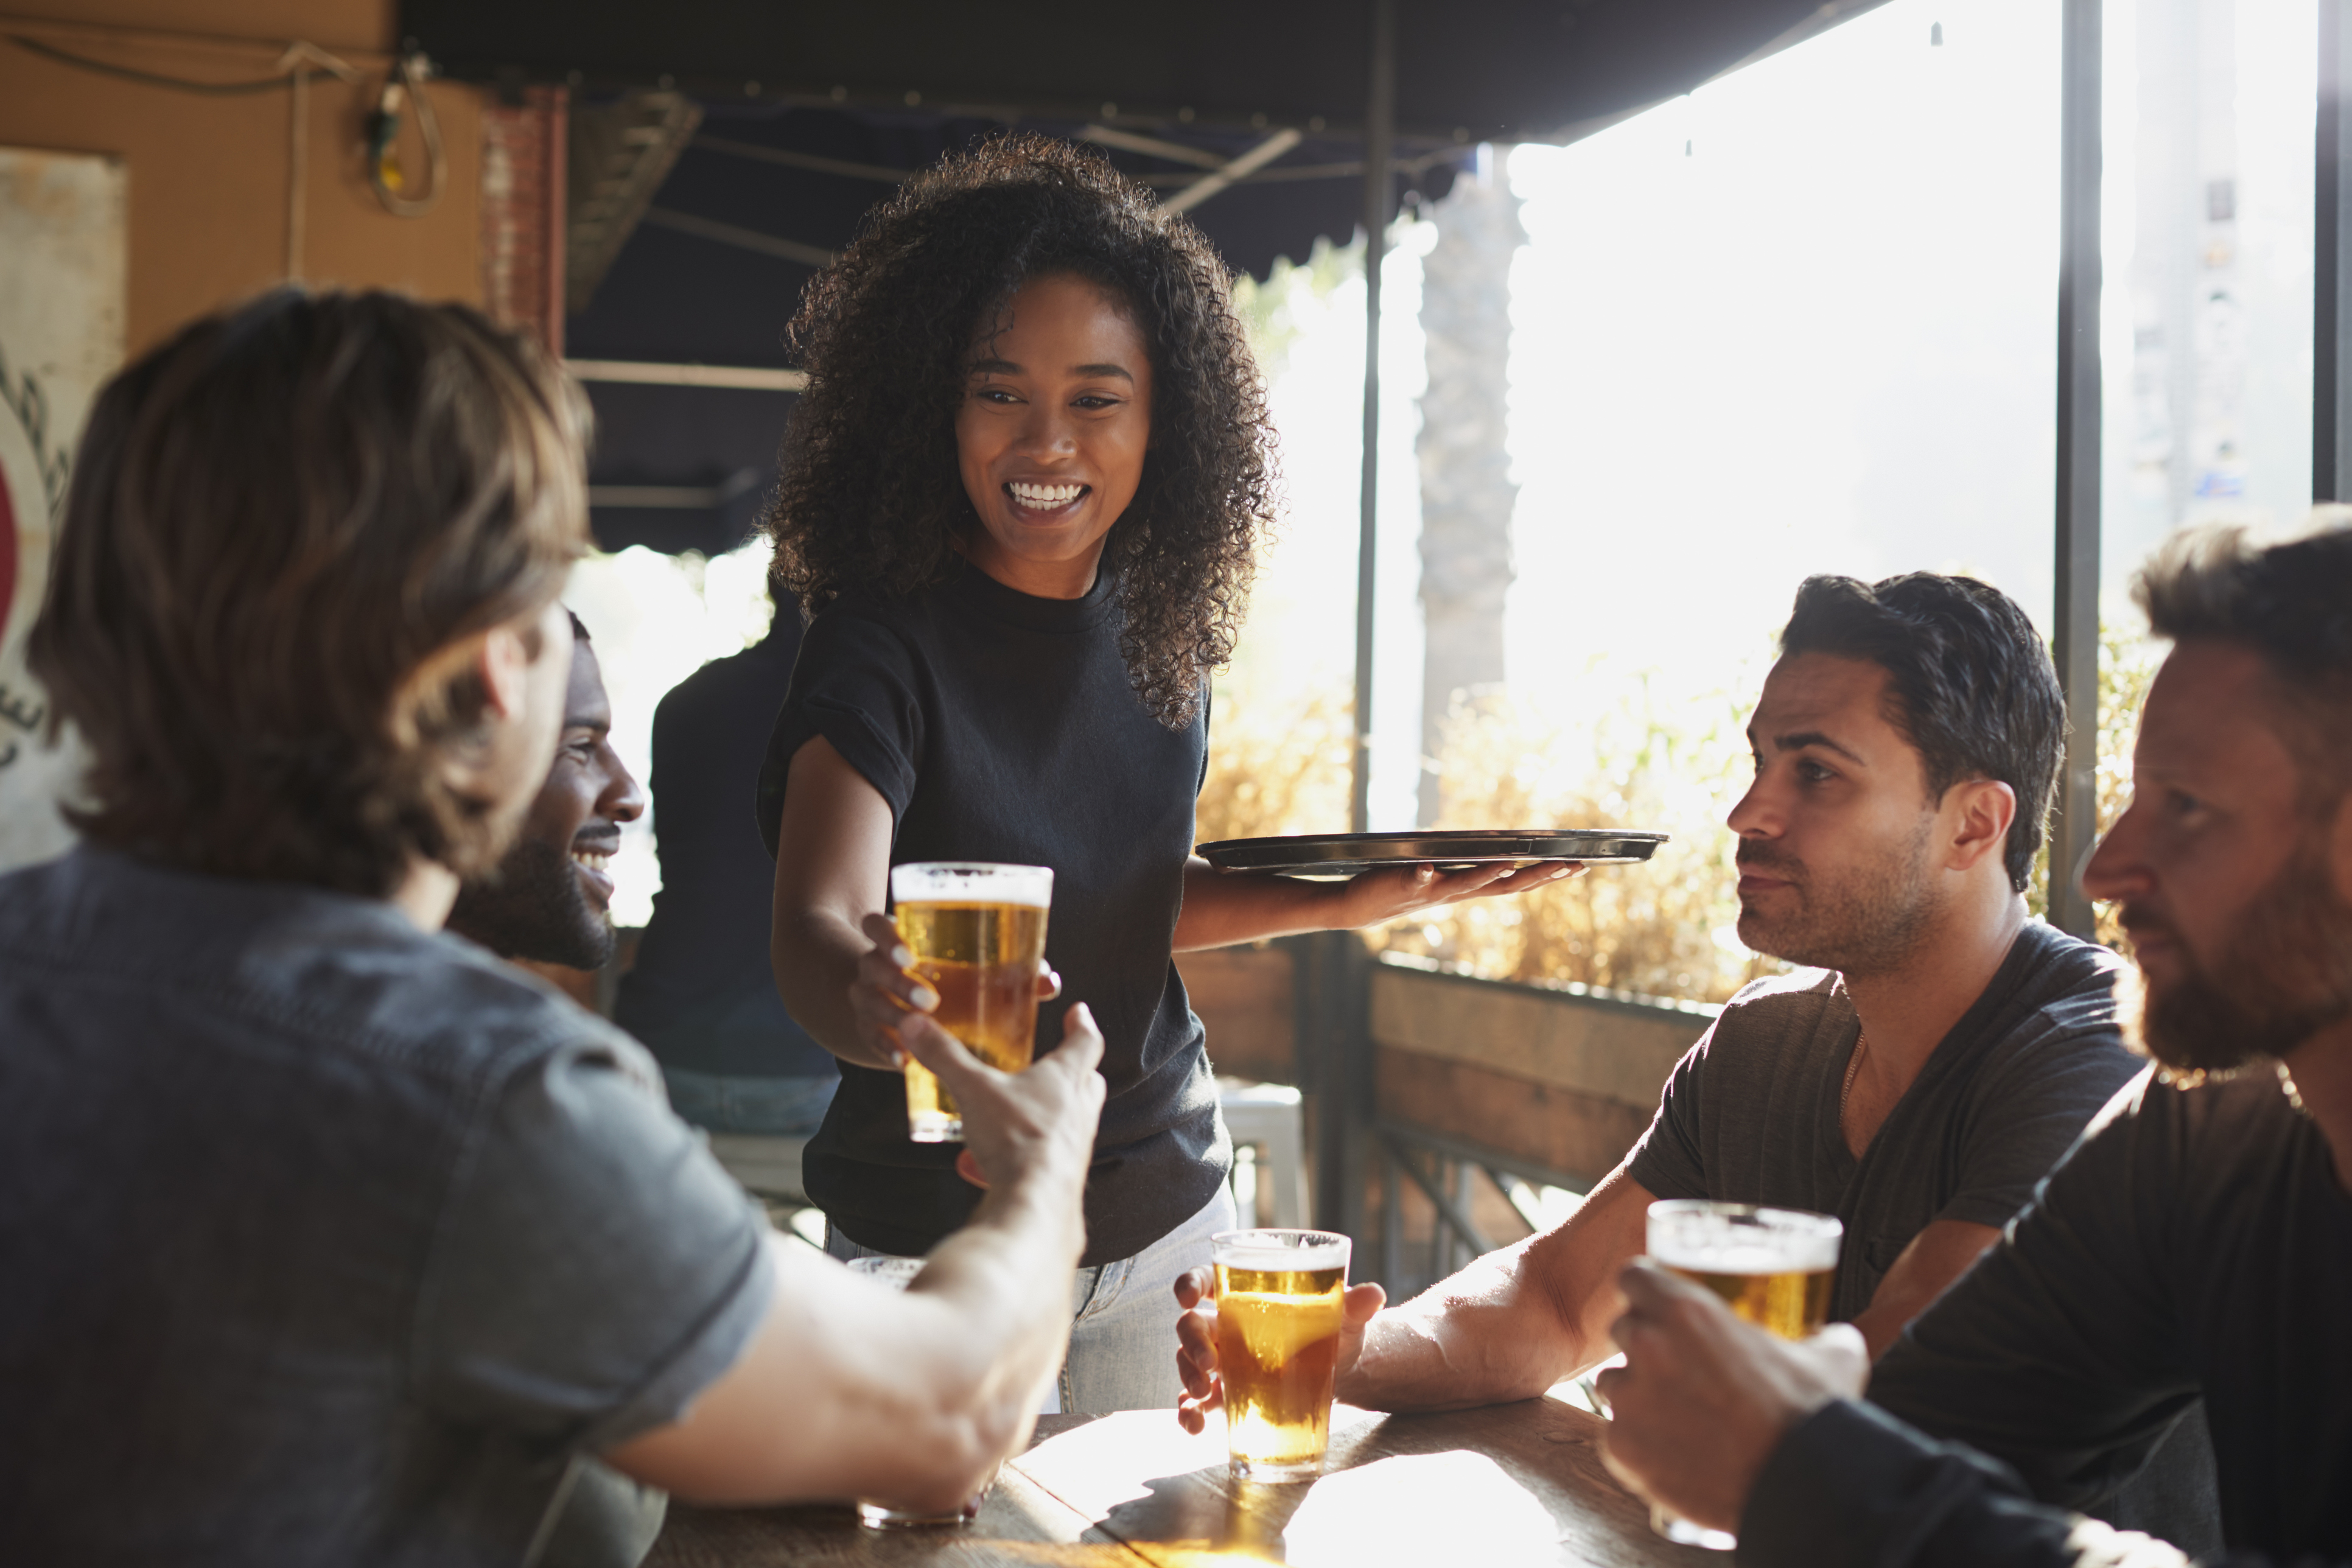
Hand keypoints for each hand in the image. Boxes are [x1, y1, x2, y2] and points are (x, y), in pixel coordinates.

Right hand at [848, 912, 1061, 1067]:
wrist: (907, 1012)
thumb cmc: (951, 982)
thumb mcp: (973, 972)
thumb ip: (1010, 972)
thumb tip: (1049, 982)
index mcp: (897, 941)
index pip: (874, 925)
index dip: (885, 936)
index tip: (909, 955)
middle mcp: (875, 966)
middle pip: (871, 965)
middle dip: (899, 982)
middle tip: (930, 1001)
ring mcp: (867, 999)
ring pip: (867, 1002)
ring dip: (895, 1015)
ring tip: (921, 1028)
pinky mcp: (867, 1031)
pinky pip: (869, 1039)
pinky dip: (886, 1048)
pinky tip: (905, 1060)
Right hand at [896, 1000, 1104, 1195]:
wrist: (1033, 1204)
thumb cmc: (1017, 1138)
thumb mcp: (972, 1089)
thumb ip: (944, 1056)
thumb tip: (917, 1025)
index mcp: (1065, 1079)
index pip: (1086, 1041)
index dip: (1082, 1024)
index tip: (1079, 1012)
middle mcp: (1078, 1112)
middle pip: (1086, 1082)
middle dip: (1070, 1071)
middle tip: (1050, 1064)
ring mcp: (1073, 1147)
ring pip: (1063, 1122)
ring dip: (1037, 1117)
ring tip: (1001, 1117)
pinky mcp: (1060, 1177)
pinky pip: (1038, 1161)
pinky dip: (1013, 1159)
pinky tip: (978, 1165)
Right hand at [1172, 1265, 1384, 1432]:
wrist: (1342, 1369)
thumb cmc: (1334, 1330)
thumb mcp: (1345, 1317)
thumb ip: (1355, 1305)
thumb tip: (1375, 1295)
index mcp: (1246, 1295)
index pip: (1207, 1279)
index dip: (1190, 1283)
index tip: (1187, 1297)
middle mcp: (1227, 1325)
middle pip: (1192, 1325)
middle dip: (1191, 1342)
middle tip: (1210, 1362)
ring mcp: (1224, 1361)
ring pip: (1188, 1362)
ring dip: (1187, 1377)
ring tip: (1202, 1395)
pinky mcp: (1228, 1393)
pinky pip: (1198, 1401)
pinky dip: (1190, 1413)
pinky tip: (1195, 1425)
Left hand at [1335, 860, 1583, 930]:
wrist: (1365, 906)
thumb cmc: (1409, 885)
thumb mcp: (1447, 878)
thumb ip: (1472, 870)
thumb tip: (1505, 857)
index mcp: (1470, 888)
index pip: (1517, 883)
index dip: (1549, 876)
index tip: (1580, 866)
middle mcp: (1457, 893)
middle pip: (1504, 886)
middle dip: (1536, 876)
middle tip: (1567, 866)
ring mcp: (1432, 890)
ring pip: (1465, 885)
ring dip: (1485, 875)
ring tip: (1507, 864)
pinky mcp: (1404, 884)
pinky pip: (1414, 879)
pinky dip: (1420, 874)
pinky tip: (1425, 867)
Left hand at [1594, 1262, 1868, 1532]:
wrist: (1802, 1488)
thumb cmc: (1812, 1418)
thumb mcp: (1829, 1357)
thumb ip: (1824, 1335)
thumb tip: (1837, 1336)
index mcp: (1685, 1311)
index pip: (1633, 1277)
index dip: (1646, 1291)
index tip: (1659, 1306)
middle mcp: (1647, 1347)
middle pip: (1622, 1328)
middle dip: (1645, 1343)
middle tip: (1679, 1366)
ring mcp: (1630, 1400)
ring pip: (1614, 1382)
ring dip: (1637, 1391)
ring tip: (1677, 1414)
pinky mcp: (1622, 1448)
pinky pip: (1617, 1434)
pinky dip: (1639, 1442)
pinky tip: (1673, 1451)